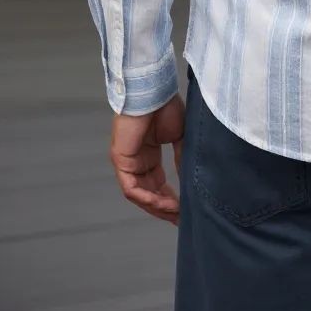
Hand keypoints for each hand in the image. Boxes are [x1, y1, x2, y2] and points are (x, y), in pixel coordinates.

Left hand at [109, 94, 184, 225]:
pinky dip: (146, 198)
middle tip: (180, 219)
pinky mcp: (120, 160)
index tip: (184, 210)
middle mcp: (136, 161)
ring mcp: (126, 162)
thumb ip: (182, 158)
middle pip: (148, 193)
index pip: (158, 185)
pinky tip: (161, 202)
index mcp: (149, 155)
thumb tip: (190, 181)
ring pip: (140, 194)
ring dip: (157, 206)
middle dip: (164, 208)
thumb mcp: (180, 137)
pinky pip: (131, 188)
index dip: (171, 199)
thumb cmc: (166, 106)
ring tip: (174, 212)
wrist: (154, 91)